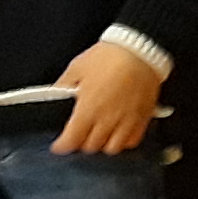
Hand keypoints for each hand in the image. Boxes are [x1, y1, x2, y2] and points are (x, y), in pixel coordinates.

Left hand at [51, 39, 163, 156]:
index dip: (62, 146)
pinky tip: (118, 133)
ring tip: (98, 135)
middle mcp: (107, 119)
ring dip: (102, 144)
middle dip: (81, 143)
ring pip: (112, 148)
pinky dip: (123, 142)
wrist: (140, 50)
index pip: (72, 140)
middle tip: (78, 135)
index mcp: (88, 108)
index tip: (59, 145)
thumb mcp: (78, 66)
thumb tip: (55, 94)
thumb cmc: (110, 56)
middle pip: (91, 147)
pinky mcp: (142, 118)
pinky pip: (132, 141)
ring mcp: (126, 121)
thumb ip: (64, 84)